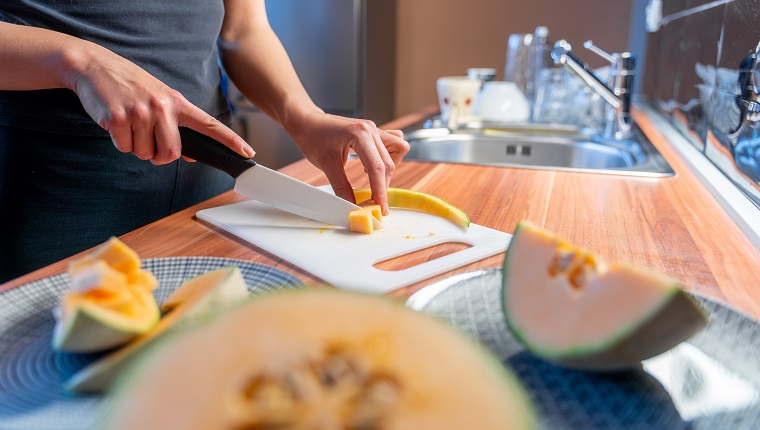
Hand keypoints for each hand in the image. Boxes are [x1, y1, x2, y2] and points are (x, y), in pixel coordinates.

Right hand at [72, 47, 253, 164]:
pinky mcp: (118, 118)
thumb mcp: (160, 98)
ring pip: (145, 153)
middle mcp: (162, 107)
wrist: (96, 66)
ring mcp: (140, 112)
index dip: (230, 140)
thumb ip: (177, 124)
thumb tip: (190, 156)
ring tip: (130, 124)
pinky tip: (116, 123)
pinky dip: (119, 142)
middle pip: (171, 153)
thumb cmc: (131, 85)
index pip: (210, 125)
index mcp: (177, 103)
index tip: (248, 152)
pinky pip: (124, 148)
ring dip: (136, 147)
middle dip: (160, 156)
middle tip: (149, 144)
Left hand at [284, 110, 408, 214]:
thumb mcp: (326, 165)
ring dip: (388, 169)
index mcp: (360, 134)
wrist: (308, 122)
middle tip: (372, 200)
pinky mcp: (373, 131)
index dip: (380, 191)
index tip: (381, 208)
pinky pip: (393, 143)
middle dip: (382, 185)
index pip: (377, 168)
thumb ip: (342, 187)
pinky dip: (388, 157)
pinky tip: (372, 164)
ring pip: (397, 151)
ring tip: (371, 177)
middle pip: (388, 163)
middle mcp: (371, 129)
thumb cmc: (313, 138)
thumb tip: (352, 206)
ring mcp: (374, 129)